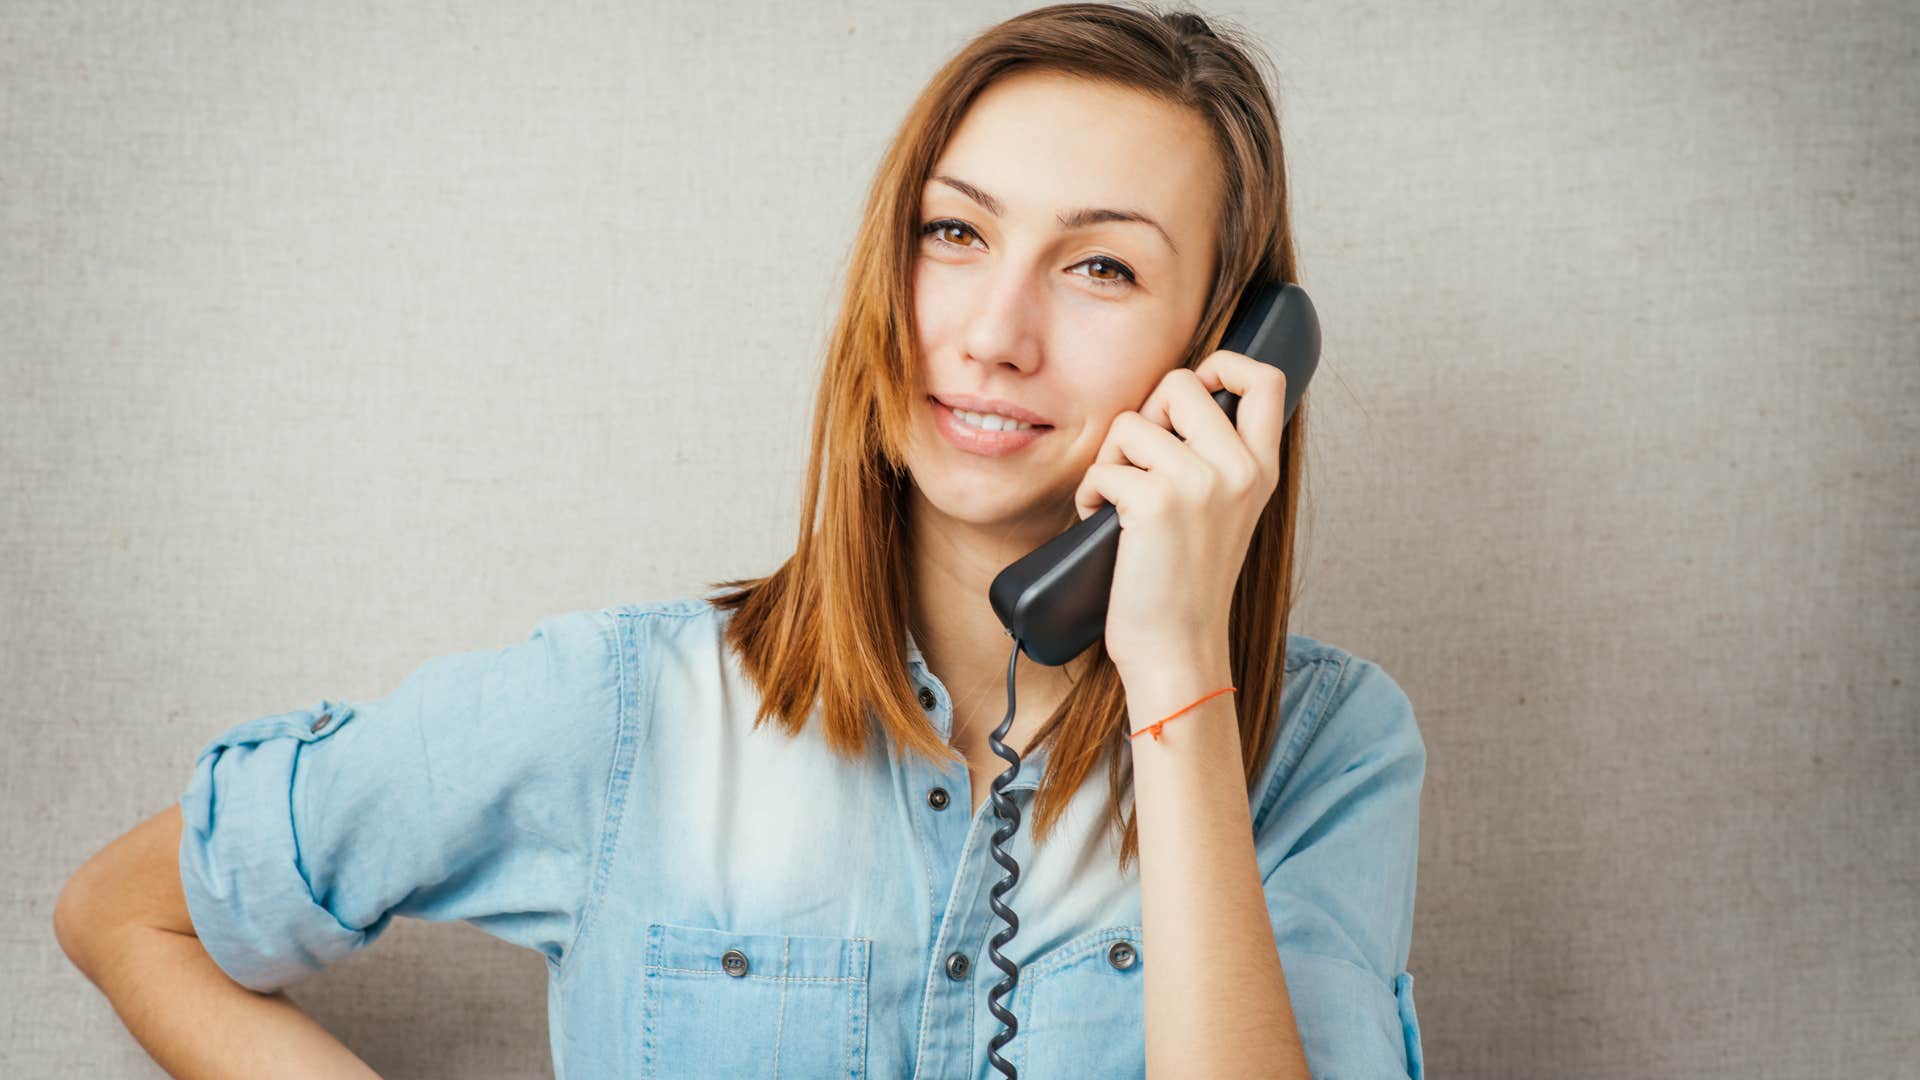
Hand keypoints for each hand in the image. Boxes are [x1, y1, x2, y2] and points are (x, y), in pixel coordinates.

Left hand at [1072, 347, 1286, 678]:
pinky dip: (1089, 494)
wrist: (1177, 648)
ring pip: (1131, 423)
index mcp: (1262, 468)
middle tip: (1140, 466)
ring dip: (1109, 461)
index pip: (1266, 379)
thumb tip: (1175, 399)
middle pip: (1179, 382)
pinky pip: (1102, 466)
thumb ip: (1216, 458)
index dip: (1225, 364)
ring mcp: (1200, 482)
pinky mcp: (1155, 501)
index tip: (1198, 389)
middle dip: (1144, 417)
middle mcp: (1240, 469)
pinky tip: (1103, 524)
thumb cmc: (1185, 582)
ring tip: (1119, 504)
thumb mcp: (1224, 512)